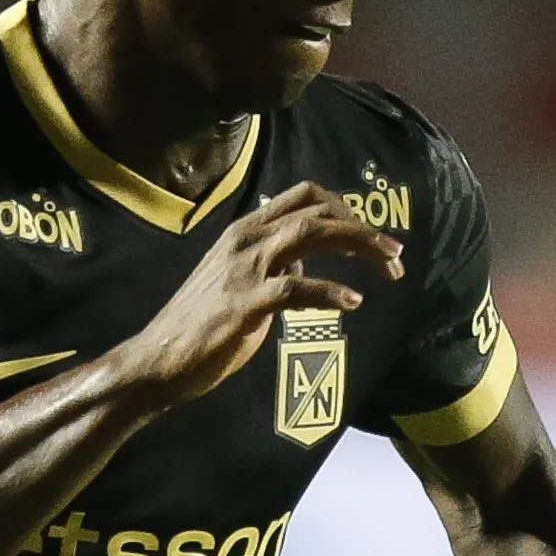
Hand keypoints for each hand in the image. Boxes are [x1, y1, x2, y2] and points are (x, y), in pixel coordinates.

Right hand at [112, 184, 401, 408]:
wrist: (159, 359)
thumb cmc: (203, 324)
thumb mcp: (242, 281)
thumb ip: (274, 264)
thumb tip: (306, 260)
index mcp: (247, 229)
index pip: (307, 196)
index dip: (346, 210)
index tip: (373, 238)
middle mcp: (246, 238)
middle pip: (317, 211)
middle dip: (364, 228)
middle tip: (396, 255)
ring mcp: (244, 268)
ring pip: (311, 234)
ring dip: (358, 245)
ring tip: (390, 268)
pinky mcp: (244, 303)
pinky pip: (296, 288)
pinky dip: (330, 292)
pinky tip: (353, 302)